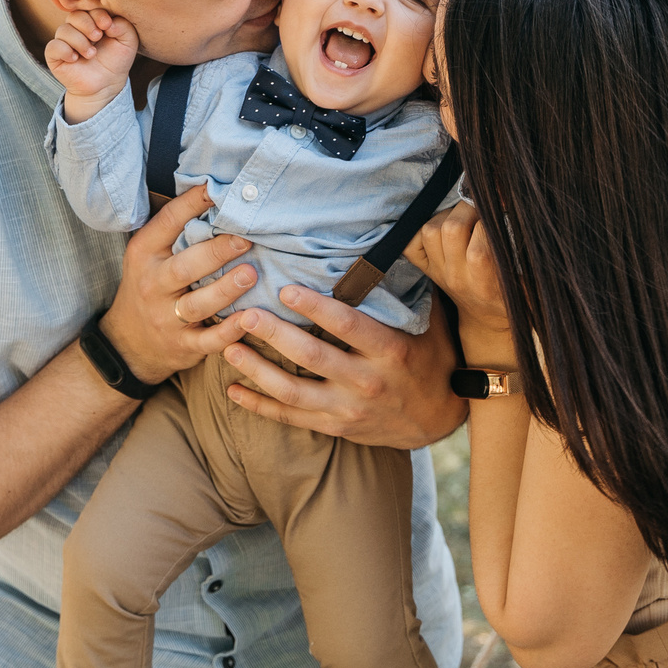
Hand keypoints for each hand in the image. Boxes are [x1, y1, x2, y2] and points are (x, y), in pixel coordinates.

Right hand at [45, 8, 138, 122]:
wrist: (106, 85)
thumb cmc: (116, 60)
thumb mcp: (128, 41)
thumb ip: (123, 26)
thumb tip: (108, 22)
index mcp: (92, 20)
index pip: (89, 8)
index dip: (97, 14)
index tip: (107, 25)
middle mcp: (76, 28)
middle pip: (74, 15)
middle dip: (87, 25)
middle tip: (97, 37)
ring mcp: (64, 41)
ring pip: (63, 30)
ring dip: (79, 41)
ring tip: (91, 54)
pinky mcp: (55, 55)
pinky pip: (53, 46)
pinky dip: (65, 50)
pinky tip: (75, 59)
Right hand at [101, 182, 258, 384]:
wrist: (129, 343)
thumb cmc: (149, 286)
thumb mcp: (149, 254)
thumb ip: (175, 230)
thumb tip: (216, 188)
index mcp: (145, 254)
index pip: (168, 223)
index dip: (192, 204)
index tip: (218, 189)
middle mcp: (153, 285)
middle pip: (185, 267)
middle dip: (216, 252)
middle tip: (246, 239)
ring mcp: (166, 318)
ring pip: (197, 304)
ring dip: (226, 290)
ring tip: (251, 274)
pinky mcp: (183, 346)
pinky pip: (209, 340)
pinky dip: (230, 331)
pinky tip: (250, 319)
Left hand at [219, 286, 466, 449]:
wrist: (439, 417)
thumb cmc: (432, 356)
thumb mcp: (432, 321)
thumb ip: (408, 288)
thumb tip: (395, 241)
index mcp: (391, 350)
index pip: (347, 325)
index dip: (314, 308)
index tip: (285, 289)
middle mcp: (368, 381)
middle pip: (312, 357)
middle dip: (274, 335)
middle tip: (244, 314)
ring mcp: (349, 408)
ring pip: (294, 393)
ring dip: (258, 371)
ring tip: (228, 348)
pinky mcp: (336, 426)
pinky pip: (291, 418)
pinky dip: (260, 406)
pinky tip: (233, 390)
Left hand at [407, 201, 517, 373]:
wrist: (488, 319)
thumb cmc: (513, 294)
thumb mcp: (528, 281)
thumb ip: (524, 250)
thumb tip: (514, 208)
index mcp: (485, 283)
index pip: (481, 244)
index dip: (492, 220)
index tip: (503, 209)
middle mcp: (457, 277)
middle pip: (452, 228)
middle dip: (470, 208)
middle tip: (484, 209)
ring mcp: (439, 272)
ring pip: (431, 230)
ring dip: (448, 216)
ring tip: (467, 218)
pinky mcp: (427, 269)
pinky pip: (411, 244)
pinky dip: (423, 231)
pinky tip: (443, 229)